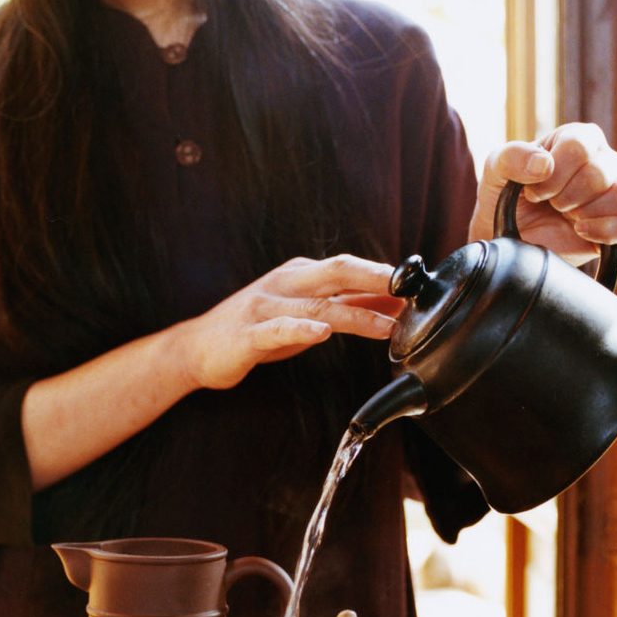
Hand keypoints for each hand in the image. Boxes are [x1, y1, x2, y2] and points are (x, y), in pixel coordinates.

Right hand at [177, 254, 397, 390]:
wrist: (196, 348)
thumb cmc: (257, 329)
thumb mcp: (307, 312)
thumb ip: (348, 303)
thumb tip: (395, 298)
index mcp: (300, 275)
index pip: (349, 268)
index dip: (385, 275)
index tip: (420, 285)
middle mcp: (285, 283)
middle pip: (337, 271)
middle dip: (376, 277)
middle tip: (410, 288)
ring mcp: (264, 306)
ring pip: (316, 305)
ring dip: (355, 313)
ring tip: (387, 325)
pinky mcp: (247, 335)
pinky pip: (277, 329)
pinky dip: (301, 330)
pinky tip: (321, 334)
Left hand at [469, 123, 616, 266]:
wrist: (509, 235)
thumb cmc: (505, 194)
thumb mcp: (495, 169)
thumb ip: (512, 157)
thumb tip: (544, 165)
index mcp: (578, 139)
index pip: (580, 146)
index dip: (555, 172)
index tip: (534, 189)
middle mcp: (604, 162)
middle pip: (601, 173)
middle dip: (566, 195)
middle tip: (550, 204)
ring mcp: (614, 194)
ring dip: (587, 212)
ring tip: (568, 217)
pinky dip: (608, 232)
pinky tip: (581, 231)